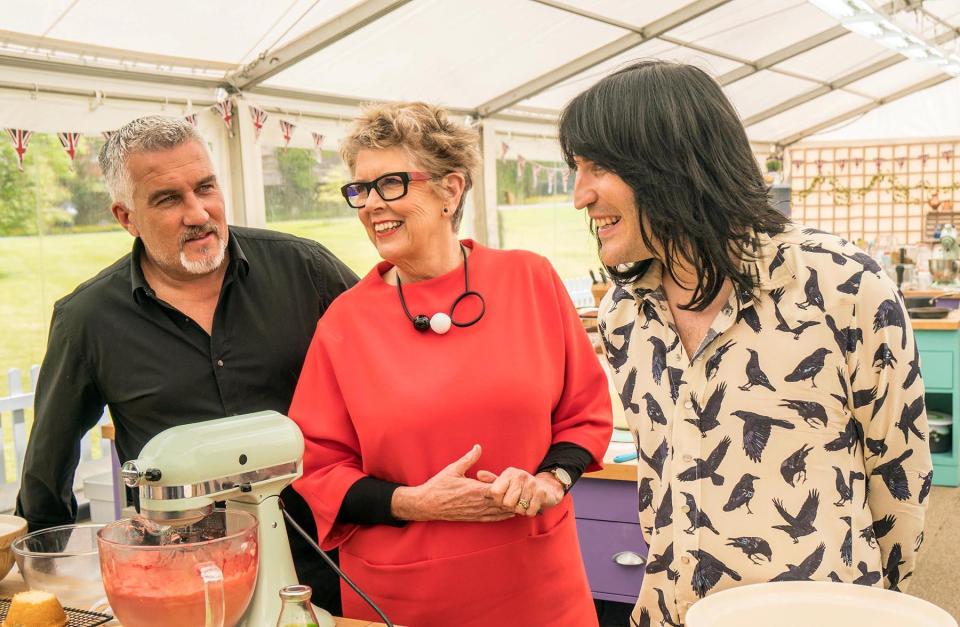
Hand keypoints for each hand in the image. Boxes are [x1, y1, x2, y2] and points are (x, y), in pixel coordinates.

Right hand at [391, 445, 514, 522]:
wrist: (427, 504)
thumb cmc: (439, 485)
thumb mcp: (453, 469)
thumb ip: (468, 458)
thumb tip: (478, 446)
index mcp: (475, 489)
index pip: (499, 490)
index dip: (509, 486)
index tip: (517, 481)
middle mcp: (478, 503)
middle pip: (503, 502)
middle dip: (514, 498)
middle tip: (524, 492)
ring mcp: (476, 512)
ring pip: (500, 512)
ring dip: (511, 508)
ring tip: (522, 502)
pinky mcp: (473, 518)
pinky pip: (492, 518)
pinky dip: (502, 516)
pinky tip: (510, 513)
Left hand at [476, 468, 564, 516]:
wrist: (546, 488)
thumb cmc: (521, 487)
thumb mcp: (506, 482)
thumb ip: (492, 480)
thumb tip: (478, 474)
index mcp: (509, 473)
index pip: (495, 492)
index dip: (498, 500)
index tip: (504, 498)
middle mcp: (520, 475)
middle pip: (507, 503)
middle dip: (511, 507)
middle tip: (516, 501)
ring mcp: (532, 483)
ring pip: (518, 508)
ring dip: (521, 510)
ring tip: (525, 502)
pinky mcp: (541, 493)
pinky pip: (529, 511)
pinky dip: (530, 512)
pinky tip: (532, 505)